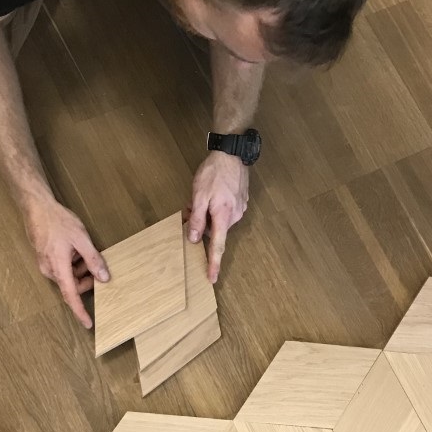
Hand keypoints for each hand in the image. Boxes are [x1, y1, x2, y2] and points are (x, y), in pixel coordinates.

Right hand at [24, 196, 108, 327]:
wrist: (37, 208)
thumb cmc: (58, 222)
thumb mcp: (82, 239)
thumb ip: (93, 260)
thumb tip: (104, 277)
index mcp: (58, 268)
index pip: (71, 296)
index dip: (80, 311)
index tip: (88, 323)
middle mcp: (50, 270)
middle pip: (71, 286)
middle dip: (85, 281)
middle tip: (97, 269)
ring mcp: (46, 265)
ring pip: (67, 276)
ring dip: (79, 270)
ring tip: (84, 252)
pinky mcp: (45, 259)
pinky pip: (62, 268)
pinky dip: (72, 263)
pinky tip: (76, 249)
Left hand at [188, 151, 248, 282]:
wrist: (232, 153)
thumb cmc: (214, 172)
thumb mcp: (199, 195)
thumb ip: (197, 219)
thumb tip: (196, 239)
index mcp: (223, 216)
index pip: (218, 246)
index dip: (214, 263)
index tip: (212, 277)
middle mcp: (234, 216)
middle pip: (215, 231)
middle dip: (202, 226)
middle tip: (190, 210)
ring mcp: (240, 209)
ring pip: (219, 221)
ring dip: (208, 215)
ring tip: (200, 198)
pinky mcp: (241, 202)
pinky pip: (225, 212)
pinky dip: (215, 208)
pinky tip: (211, 194)